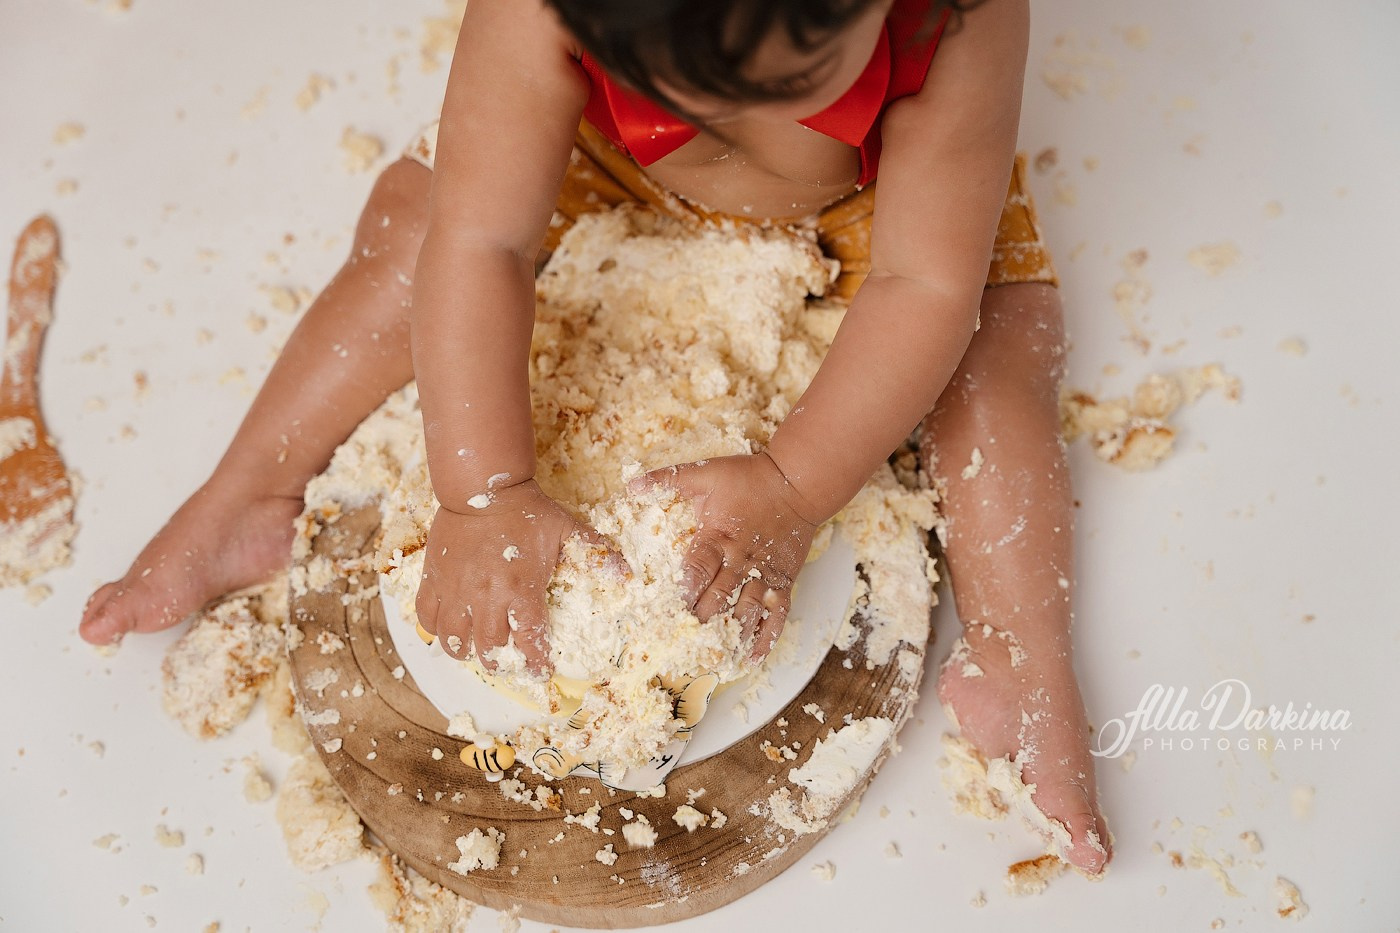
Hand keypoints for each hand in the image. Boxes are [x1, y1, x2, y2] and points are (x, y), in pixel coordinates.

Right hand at [416, 478, 624, 677]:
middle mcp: (486, 598)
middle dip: (502, 662)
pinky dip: (436, 631)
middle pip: (491, 649)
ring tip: (476, 649)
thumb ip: (595, 553)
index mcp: (521, 590)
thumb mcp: (566, 529)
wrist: (482, 487)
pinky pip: (427, 619)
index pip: (530, 642)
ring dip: (467, 652)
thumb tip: (625, 573)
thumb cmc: (527, 511)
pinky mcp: (434, 580)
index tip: (540, 669)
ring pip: (455, 642)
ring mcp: (456, 591)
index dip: (536, 662)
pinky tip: (449, 628)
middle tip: (508, 660)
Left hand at [627, 451, 821, 662]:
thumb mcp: (706, 472)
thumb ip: (668, 479)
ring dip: (729, 635)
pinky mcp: (783, 581)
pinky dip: (765, 638)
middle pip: (719, 597)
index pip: (698, 569)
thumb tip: (630, 485)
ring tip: (712, 657)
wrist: (797, 482)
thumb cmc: (750, 478)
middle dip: (701, 621)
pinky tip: (751, 658)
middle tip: (682, 642)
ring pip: (747, 611)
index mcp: (718, 536)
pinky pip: (776, 615)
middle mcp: (741, 560)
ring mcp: (764, 574)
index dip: (685, 591)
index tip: (670, 612)